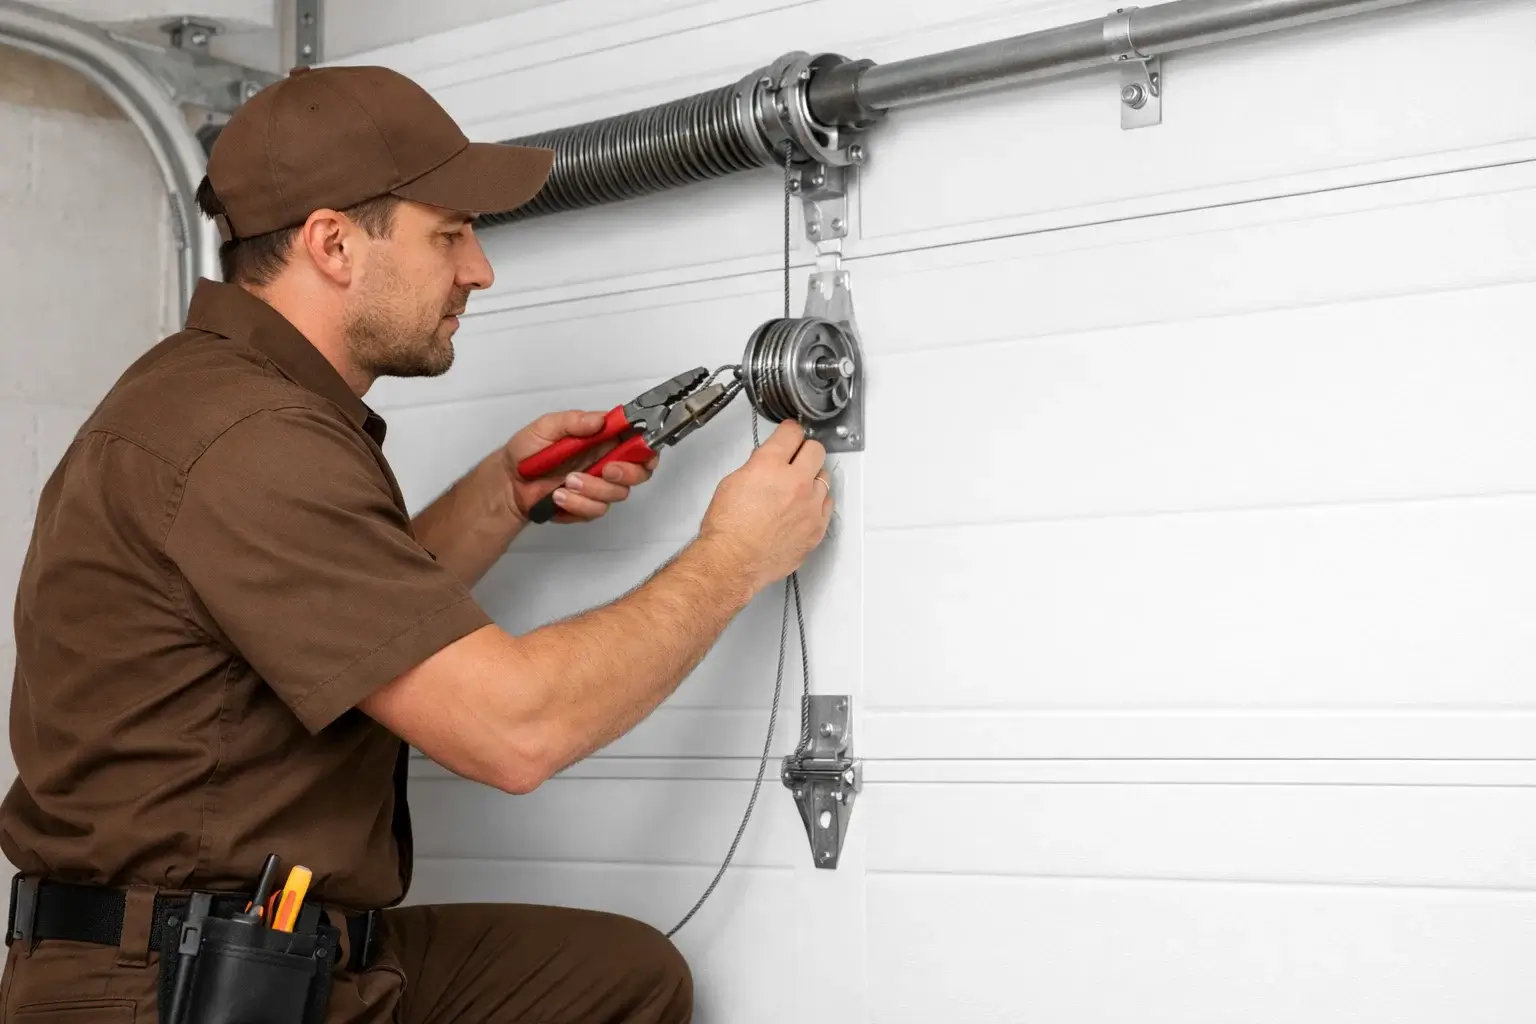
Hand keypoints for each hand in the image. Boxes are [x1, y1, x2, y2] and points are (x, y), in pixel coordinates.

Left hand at [502, 410, 657, 523]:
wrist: (509, 481)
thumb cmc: (527, 451)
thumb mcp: (547, 426)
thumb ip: (574, 421)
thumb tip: (600, 420)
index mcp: (602, 440)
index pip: (637, 443)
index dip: (646, 448)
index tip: (640, 450)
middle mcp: (605, 462)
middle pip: (639, 472)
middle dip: (626, 473)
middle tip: (604, 469)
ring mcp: (598, 486)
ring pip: (617, 494)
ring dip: (592, 489)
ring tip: (566, 482)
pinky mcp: (587, 507)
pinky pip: (595, 510)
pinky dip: (576, 505)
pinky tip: (559, 496)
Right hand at [697, 420, 833, 591]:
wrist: (733, 562)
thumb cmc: (728, 529)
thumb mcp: (732, 483)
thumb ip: (756, 466)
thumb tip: (766, 461)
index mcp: (770, 466)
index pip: (792, 433)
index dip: (789, 432)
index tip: (790, 435)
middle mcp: (795, 483)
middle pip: (816, 450)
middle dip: (805, 451)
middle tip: (797, 458)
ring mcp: (810, 506)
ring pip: (824, 478)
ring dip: (812, 479)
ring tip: (796, 489)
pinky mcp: (817, 527)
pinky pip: (826, 505)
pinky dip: (817, 502)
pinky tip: (803, 507)